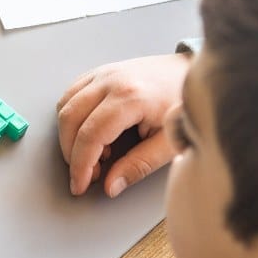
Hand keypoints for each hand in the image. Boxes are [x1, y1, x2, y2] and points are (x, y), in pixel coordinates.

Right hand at [56, 53, 189, 196]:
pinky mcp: (101, 72)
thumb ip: (139, 165)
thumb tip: (111, 186)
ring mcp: (104, 73)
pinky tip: (90, 133)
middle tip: (86, 175)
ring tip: (93, 155)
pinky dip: (72, 117)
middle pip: (70, 120)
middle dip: (71, 154)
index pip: (90, 135)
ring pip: (65, 106)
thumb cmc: (184, 103)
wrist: (192, 73)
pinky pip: (71, 94)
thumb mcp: (169, 142)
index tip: (79, 185)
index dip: (80, 166)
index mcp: (131, 98)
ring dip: (69, 136)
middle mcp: (111, 81)